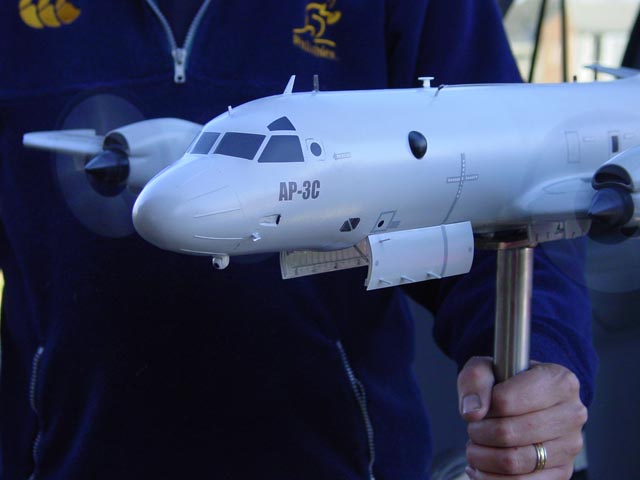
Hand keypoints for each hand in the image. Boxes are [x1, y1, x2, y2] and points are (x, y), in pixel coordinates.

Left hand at [457, 357, 586, 479]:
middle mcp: (572, 414)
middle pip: (508, 433)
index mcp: (559, 381)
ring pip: (514, 463)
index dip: (484, 407)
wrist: (528, 401)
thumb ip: (475, 379)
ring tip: (476, 448)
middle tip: (474, 429)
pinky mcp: (563, 472)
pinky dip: (490, 479)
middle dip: (479, 433)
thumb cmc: (507, 383)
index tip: (481, 407)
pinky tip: (481, 468)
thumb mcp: (487, 368)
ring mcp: (570, 446)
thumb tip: (473, 412)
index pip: (506, 400)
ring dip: (482, 458)